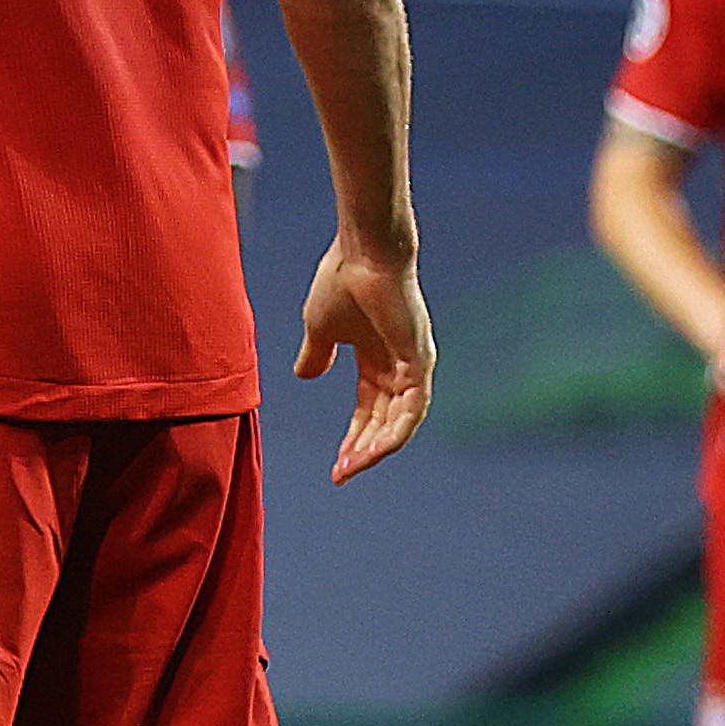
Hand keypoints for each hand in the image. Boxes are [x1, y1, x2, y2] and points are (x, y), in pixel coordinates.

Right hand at [287, 238, 433, 483]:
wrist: (362, 252)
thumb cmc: (342, 279)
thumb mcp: (319, 328)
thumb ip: (315, 354)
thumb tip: (304, 376)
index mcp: (376, 358)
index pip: (368, 409)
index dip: (353, 437)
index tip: (336, 465)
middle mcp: (399, 365)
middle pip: (384, 420)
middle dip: (363, 449)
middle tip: (342, 473)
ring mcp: (413, 364)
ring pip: (400, 421)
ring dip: (377, 447)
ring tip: (353, 467)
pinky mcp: (420, 360)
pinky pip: (412, 409)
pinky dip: (395, 432)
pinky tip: (376, 450)